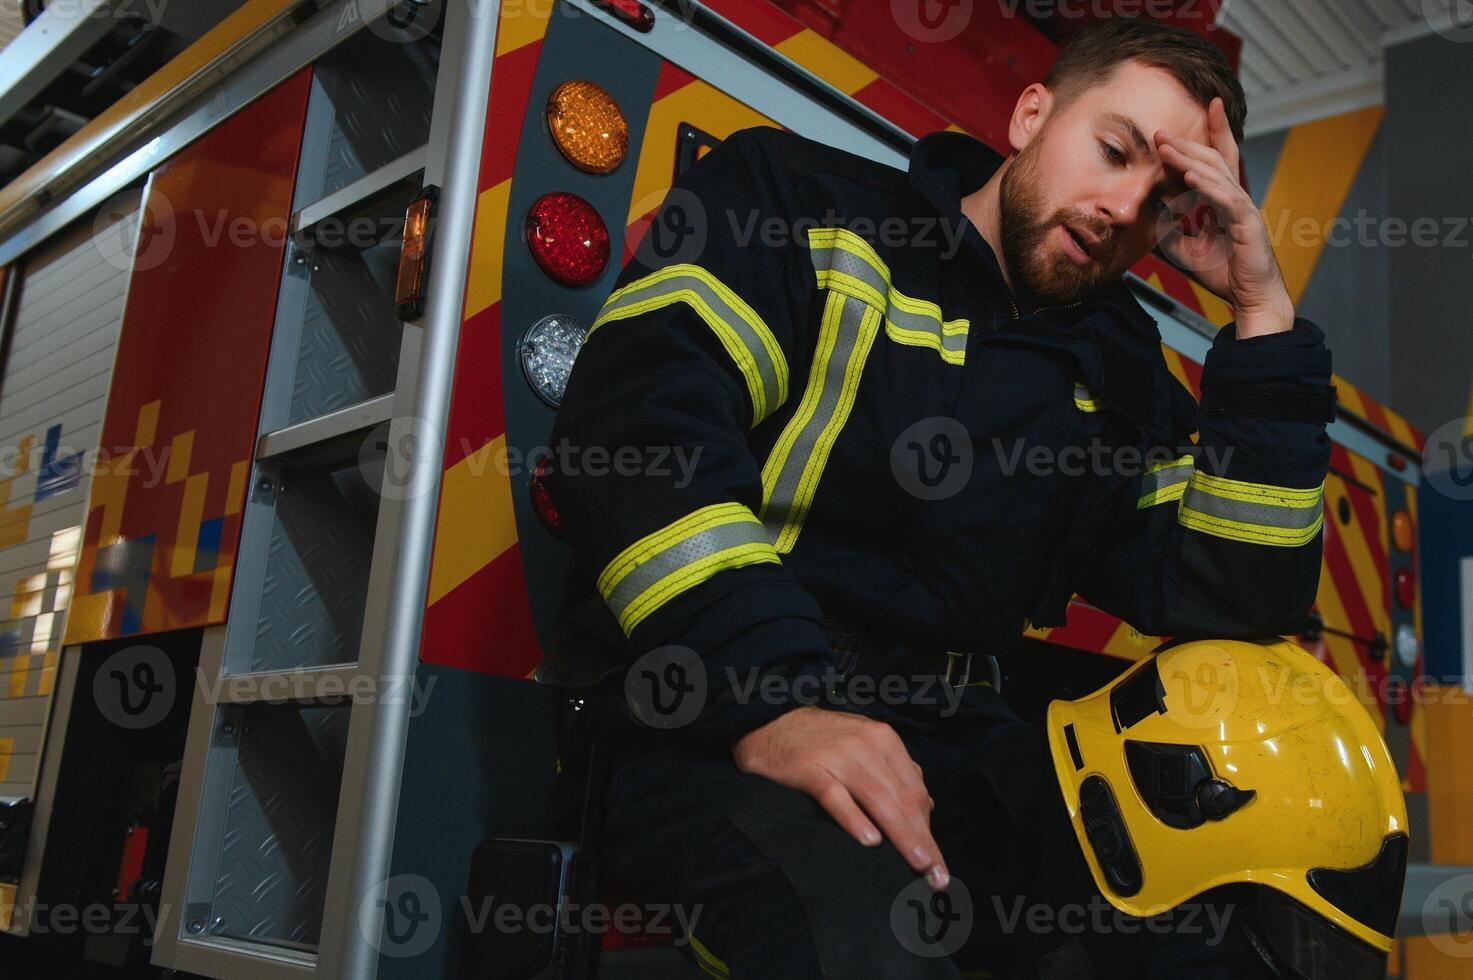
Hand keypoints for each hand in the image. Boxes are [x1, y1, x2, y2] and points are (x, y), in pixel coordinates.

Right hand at [731, 705, 949, 889]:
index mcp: (883, 739)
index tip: (939, 865)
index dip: (929, 830)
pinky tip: (870, 841)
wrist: (770, 723)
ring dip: (900, 834)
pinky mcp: (808, 768)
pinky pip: (835, 796)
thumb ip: (895, 772)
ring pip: (876, 799)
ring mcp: (837, 755)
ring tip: (916, 863)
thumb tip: (927, 807)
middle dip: (922, 839)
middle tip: (936, 876)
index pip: (915, 790)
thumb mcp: (865, 746)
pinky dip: (854, 819)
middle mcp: (865, 744)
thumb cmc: (823, 741)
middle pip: (901, 798)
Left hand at [1153, 98, 1294, 338]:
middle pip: (1213, 160)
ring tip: (1167, 149)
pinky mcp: (1247, 225)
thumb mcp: (1187, 248)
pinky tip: (1190, 180)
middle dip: (1187, 144)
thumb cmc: (1224, 273)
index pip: (1217, 160)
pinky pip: (1226, 201)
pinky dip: (1208, 189)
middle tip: (1161, 132)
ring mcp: (1244, 209)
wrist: (1249, 298)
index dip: (1210, 134)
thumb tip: (1156, 207)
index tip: (1196, 113)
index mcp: (1225, 201)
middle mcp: (1236, 198)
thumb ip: (1174, 226)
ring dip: (1189, 161)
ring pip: (1217, 175)